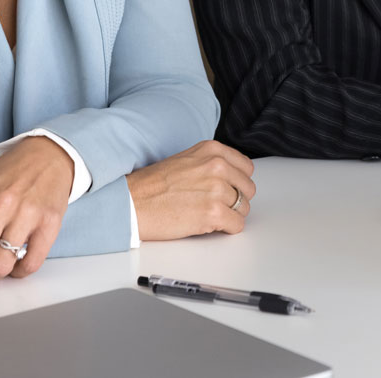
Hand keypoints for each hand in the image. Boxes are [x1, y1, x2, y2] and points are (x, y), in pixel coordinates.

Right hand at [127, 140, 256, 240]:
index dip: (237, 182)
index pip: (246, 168)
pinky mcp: (213, 213)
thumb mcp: (187, 160)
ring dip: (229, 215)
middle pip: (248, 189)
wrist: (132, 203)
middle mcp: (217, 166)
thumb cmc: (152, 185)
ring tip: (207, 214)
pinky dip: (226, 229)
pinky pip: (237, 225)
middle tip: (215, 205)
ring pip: (244, 208)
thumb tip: (232, 178)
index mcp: (212, 151)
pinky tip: (208, 225)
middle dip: (235, 200)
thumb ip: (212, 164)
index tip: (228, 189)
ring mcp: (216, 189)